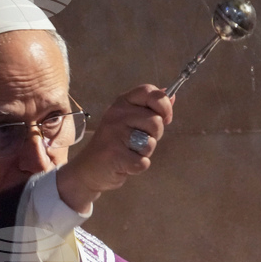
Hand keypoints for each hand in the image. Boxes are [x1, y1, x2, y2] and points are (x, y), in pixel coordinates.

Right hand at [56, 85, 173, 212]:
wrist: (88, 169)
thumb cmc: (114, 143)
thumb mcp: (128, 120)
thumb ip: (149, 109)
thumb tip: (172, 95)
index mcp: (121, 103)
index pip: (149, 92)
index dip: (163, 105)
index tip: (165, 118)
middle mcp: (117, 115)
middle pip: (155, 121)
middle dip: (154, 135)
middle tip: (137, 141)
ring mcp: (114, 134)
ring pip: (150, 143)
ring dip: (145, 152)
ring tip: (129, 152)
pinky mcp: (115, 155)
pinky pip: (143, 162)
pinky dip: (138, 167)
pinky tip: (125, 164)